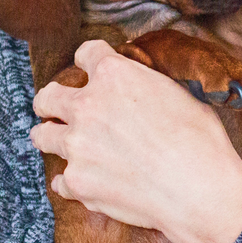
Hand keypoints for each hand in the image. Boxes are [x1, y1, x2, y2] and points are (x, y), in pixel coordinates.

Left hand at [30, 40, 241, 242]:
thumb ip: (146, 84)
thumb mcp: (178, 92)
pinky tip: (89, 181)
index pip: (86, 53)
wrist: (198, 189)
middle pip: (48, 96)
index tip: (91, 68)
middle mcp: (87, 105)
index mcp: (114, 75)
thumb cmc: (199, 139)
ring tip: (68, 144)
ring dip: (54, 137)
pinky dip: (72, 180)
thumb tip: (141, 85)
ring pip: (41, 135)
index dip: (90, 59)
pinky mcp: (77, 182)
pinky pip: (60, 180)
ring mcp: (77, 145)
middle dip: (52, 100)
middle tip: (60, 108)